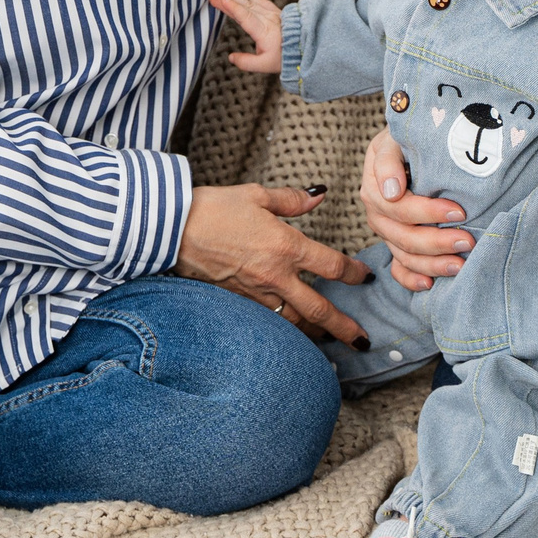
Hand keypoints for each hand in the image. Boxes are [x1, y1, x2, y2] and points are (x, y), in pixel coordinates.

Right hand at [176, 183, 372, 346]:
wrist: (171, 229)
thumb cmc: (212, 207)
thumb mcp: (256, 195)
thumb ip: (292, 200)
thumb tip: (318, 196)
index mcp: (285, 246)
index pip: (332, 266)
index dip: (354, 273)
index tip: (365, 277)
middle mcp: (275, 275)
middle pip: (319, 309)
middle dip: (344, 327)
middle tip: (362, 341)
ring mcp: (255, 293)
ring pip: (293, 322)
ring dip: (315, 334)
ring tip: (330, 341)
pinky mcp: (237, 301)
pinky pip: (268, 321)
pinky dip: (284, 331)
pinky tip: (291, 335)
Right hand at [207, 0, 283, 74]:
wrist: (306, 47)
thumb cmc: (285, 57)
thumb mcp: (265, 65)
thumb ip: (246, 62)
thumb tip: (231, 57)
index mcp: (264, 31)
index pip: (246, 17)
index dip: (233, 8)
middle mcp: (268, 19)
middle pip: (245, 6)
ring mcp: (272, 14)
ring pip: (251, 3)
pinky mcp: (275, 12)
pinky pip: (260, 2)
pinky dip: (248, 0)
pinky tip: (242, 1)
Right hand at [360, 128, 470, 291]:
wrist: (414, 144)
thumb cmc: (412, 138)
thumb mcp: (397, 137)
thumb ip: (389, 159)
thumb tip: (391, 191)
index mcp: (374, 185)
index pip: (398, 207)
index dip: (428, 212)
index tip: (459, 212)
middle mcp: (377, 212)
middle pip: (402, 236)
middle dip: (436, 242)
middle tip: (467, 241)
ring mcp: (386, 231)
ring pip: (404, 255)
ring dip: (431, 264)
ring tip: (459, 266)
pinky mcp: (395, 243)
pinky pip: (398, 268)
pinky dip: (411, 279)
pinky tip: (429, 284)